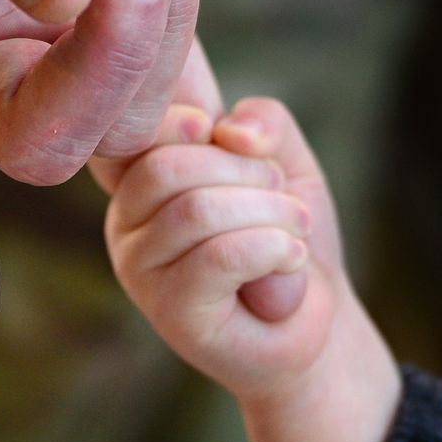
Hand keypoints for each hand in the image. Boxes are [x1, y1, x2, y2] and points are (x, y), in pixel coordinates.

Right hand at [103, 97, 400, 441]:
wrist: (316, 320)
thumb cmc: (288, 238)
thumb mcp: (285, 161)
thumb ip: (263, 123)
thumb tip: (230, 131)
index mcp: (140, 180)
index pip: (138, 131)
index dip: (190, 121)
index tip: (238, 142)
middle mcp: (125, 223)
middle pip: (169, 166)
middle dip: (249, 173)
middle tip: (285, 199)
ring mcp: (141, 272)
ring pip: (197, 210)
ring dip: (271, 214)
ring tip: (295, 234)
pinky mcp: (171, 313)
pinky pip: (218, 257)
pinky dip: (273, 249)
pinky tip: (291, 262)